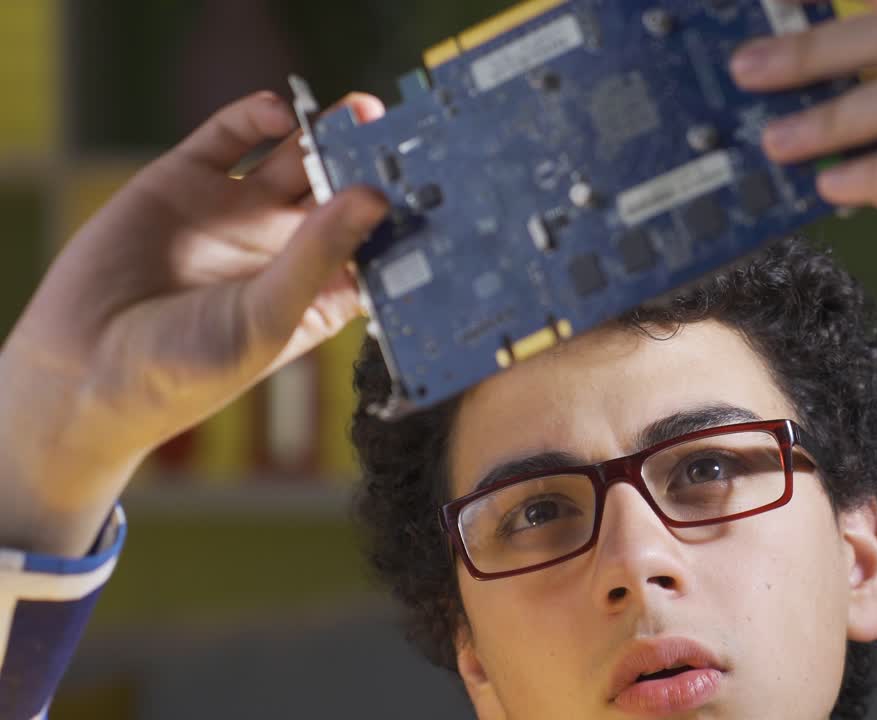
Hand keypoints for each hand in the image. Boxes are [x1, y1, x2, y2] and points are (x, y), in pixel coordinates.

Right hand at [0, 91, 388, 553]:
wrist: (81, 371)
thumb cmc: (186, 370)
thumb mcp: (267, 317)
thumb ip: (318, 255)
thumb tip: (375, 198)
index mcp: (316, 291)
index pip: (375, 243)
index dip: (404, 217)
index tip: (439, 188)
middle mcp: (283, 247)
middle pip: (341, 191)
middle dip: (370, 164)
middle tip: (401, 136)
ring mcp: (236, 211)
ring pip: (294, 158)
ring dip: (325, 134)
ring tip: (357, 112)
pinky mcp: (186, 183)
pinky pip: (230, 138)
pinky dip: (255, 119)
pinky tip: (279, 114)